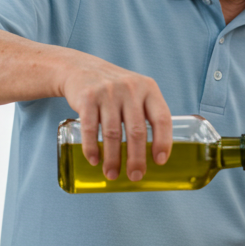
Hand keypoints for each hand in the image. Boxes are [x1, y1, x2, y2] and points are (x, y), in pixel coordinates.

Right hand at [59, 58, 172, 181]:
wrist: (81, 69)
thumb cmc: (115, 89)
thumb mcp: (136, 91)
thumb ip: (146, 114)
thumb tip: (153, 155)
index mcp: (148, 89)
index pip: (162, 118)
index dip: (163, 142)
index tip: (160, 161)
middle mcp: (130, 89)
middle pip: (137, 131)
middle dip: (136, 158)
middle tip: (135, 176)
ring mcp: (108, 93)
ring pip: (113, 133)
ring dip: (112, 159)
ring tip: (112, 174)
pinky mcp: (87, 98)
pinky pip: (91, 129)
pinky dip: (92, 148)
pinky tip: (94, 160)